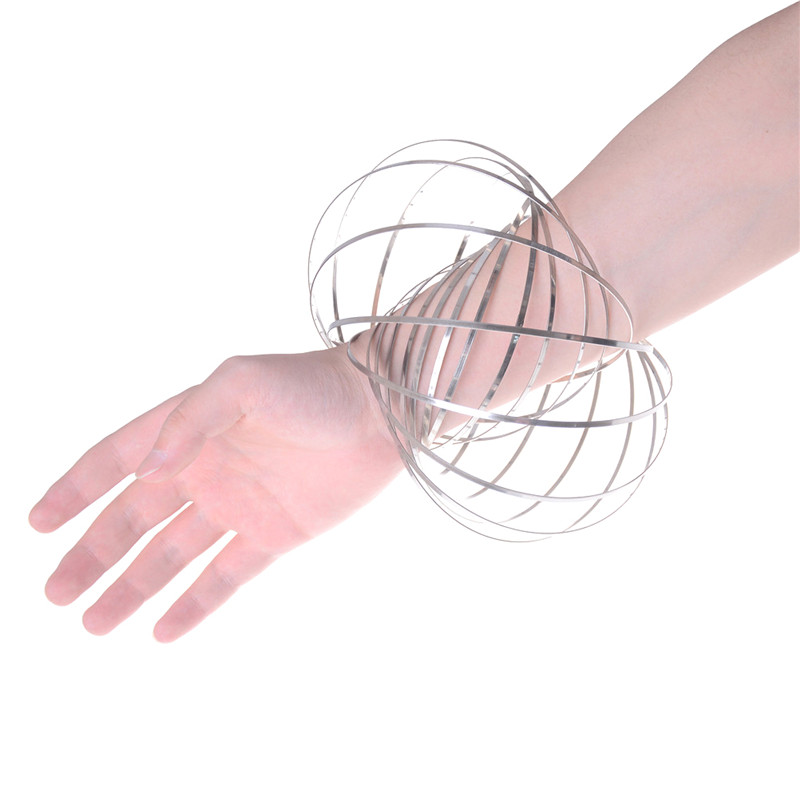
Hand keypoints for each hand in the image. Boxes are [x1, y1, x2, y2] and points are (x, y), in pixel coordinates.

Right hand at [29, 346, 401, 641]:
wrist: (382, 412)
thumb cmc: (312, 385)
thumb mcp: (242, 382)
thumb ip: (189, 421)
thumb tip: (145, 472)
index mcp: (189, 429)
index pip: (116, 460)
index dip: (75, 490)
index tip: (37, 523)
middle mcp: (205, 469)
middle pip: (134, 519)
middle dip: (92, 555)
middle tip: (54, 595)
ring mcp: (238, 505)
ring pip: (171, 556)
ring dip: (132, 588)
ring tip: (93, 624)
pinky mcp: (273, 534)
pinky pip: (224, 576)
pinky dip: (194, 605)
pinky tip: (161, 632)